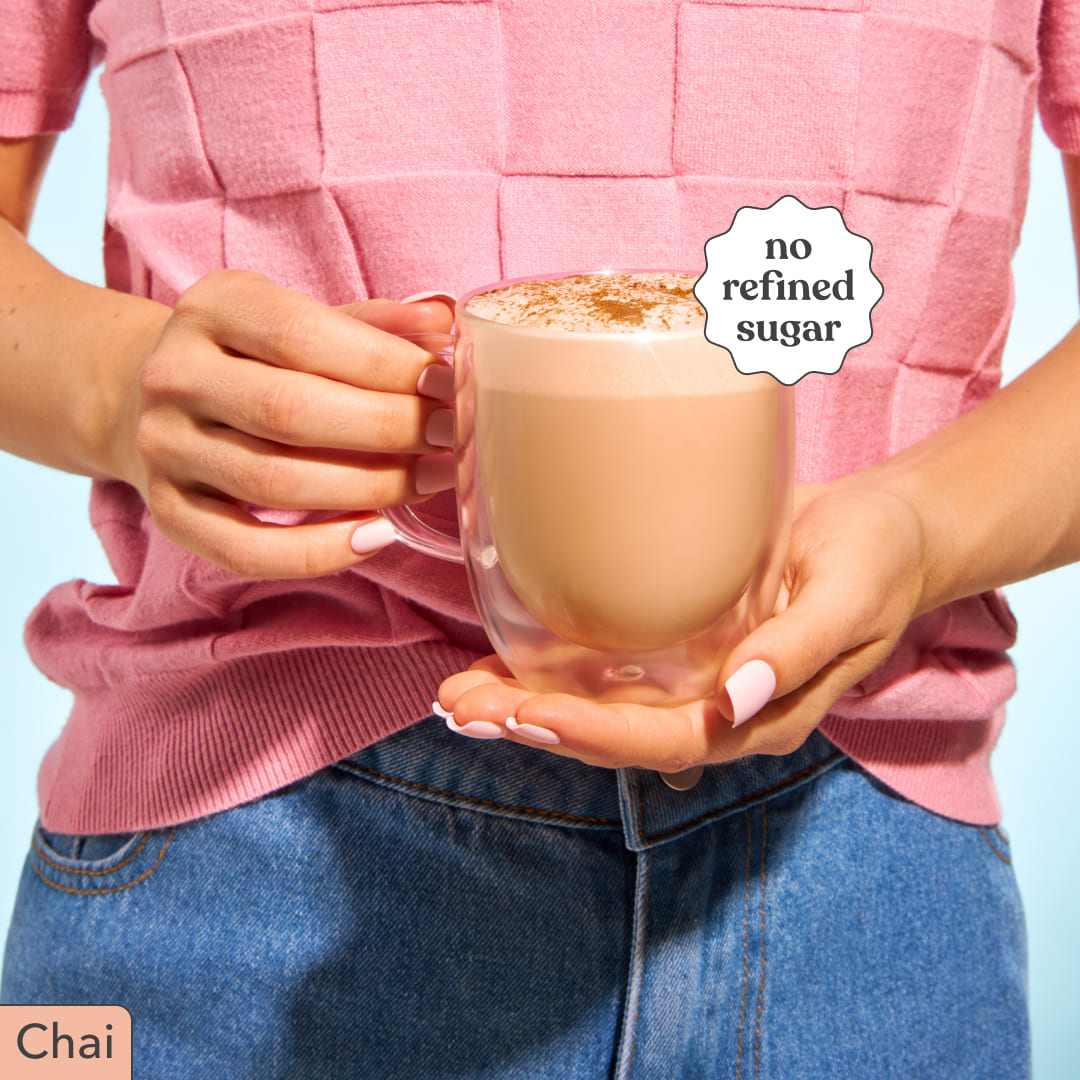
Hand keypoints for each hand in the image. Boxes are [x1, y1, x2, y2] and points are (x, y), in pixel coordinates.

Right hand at [118, 270, 455, 577]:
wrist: (149, 397)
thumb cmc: (253, 359)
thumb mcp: (300, 320)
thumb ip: (371, 324)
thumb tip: (444, 323)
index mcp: (211, 307)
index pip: (303, 335)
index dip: (384, 364)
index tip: (445, 385)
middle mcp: (175, 374)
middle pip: (290, 412)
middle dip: (387, 429)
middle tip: (447, 438)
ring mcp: (163, 448)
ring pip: (273, 482)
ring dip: (369, 488)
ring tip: (430, 481)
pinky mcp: (169, 513)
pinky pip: (246, 549)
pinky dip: (319, 552)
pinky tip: (377, 535)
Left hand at [437, 480, 928, 770]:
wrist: (882, 532)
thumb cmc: (873, 563)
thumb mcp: (848, 599)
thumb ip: (797, 652)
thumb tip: (738, 699)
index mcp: (759, 713)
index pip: (667, 739)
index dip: (595, 734)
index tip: (528, 715)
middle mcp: (713, 706)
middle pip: (614, 733)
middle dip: (535, 726)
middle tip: (460, 709)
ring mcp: (689, 675)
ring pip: (597, 704)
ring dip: (524, 704)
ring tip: (455, 697)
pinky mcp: (673, 639)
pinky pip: (604, 663)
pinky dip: (547, 665)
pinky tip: (496, 658)